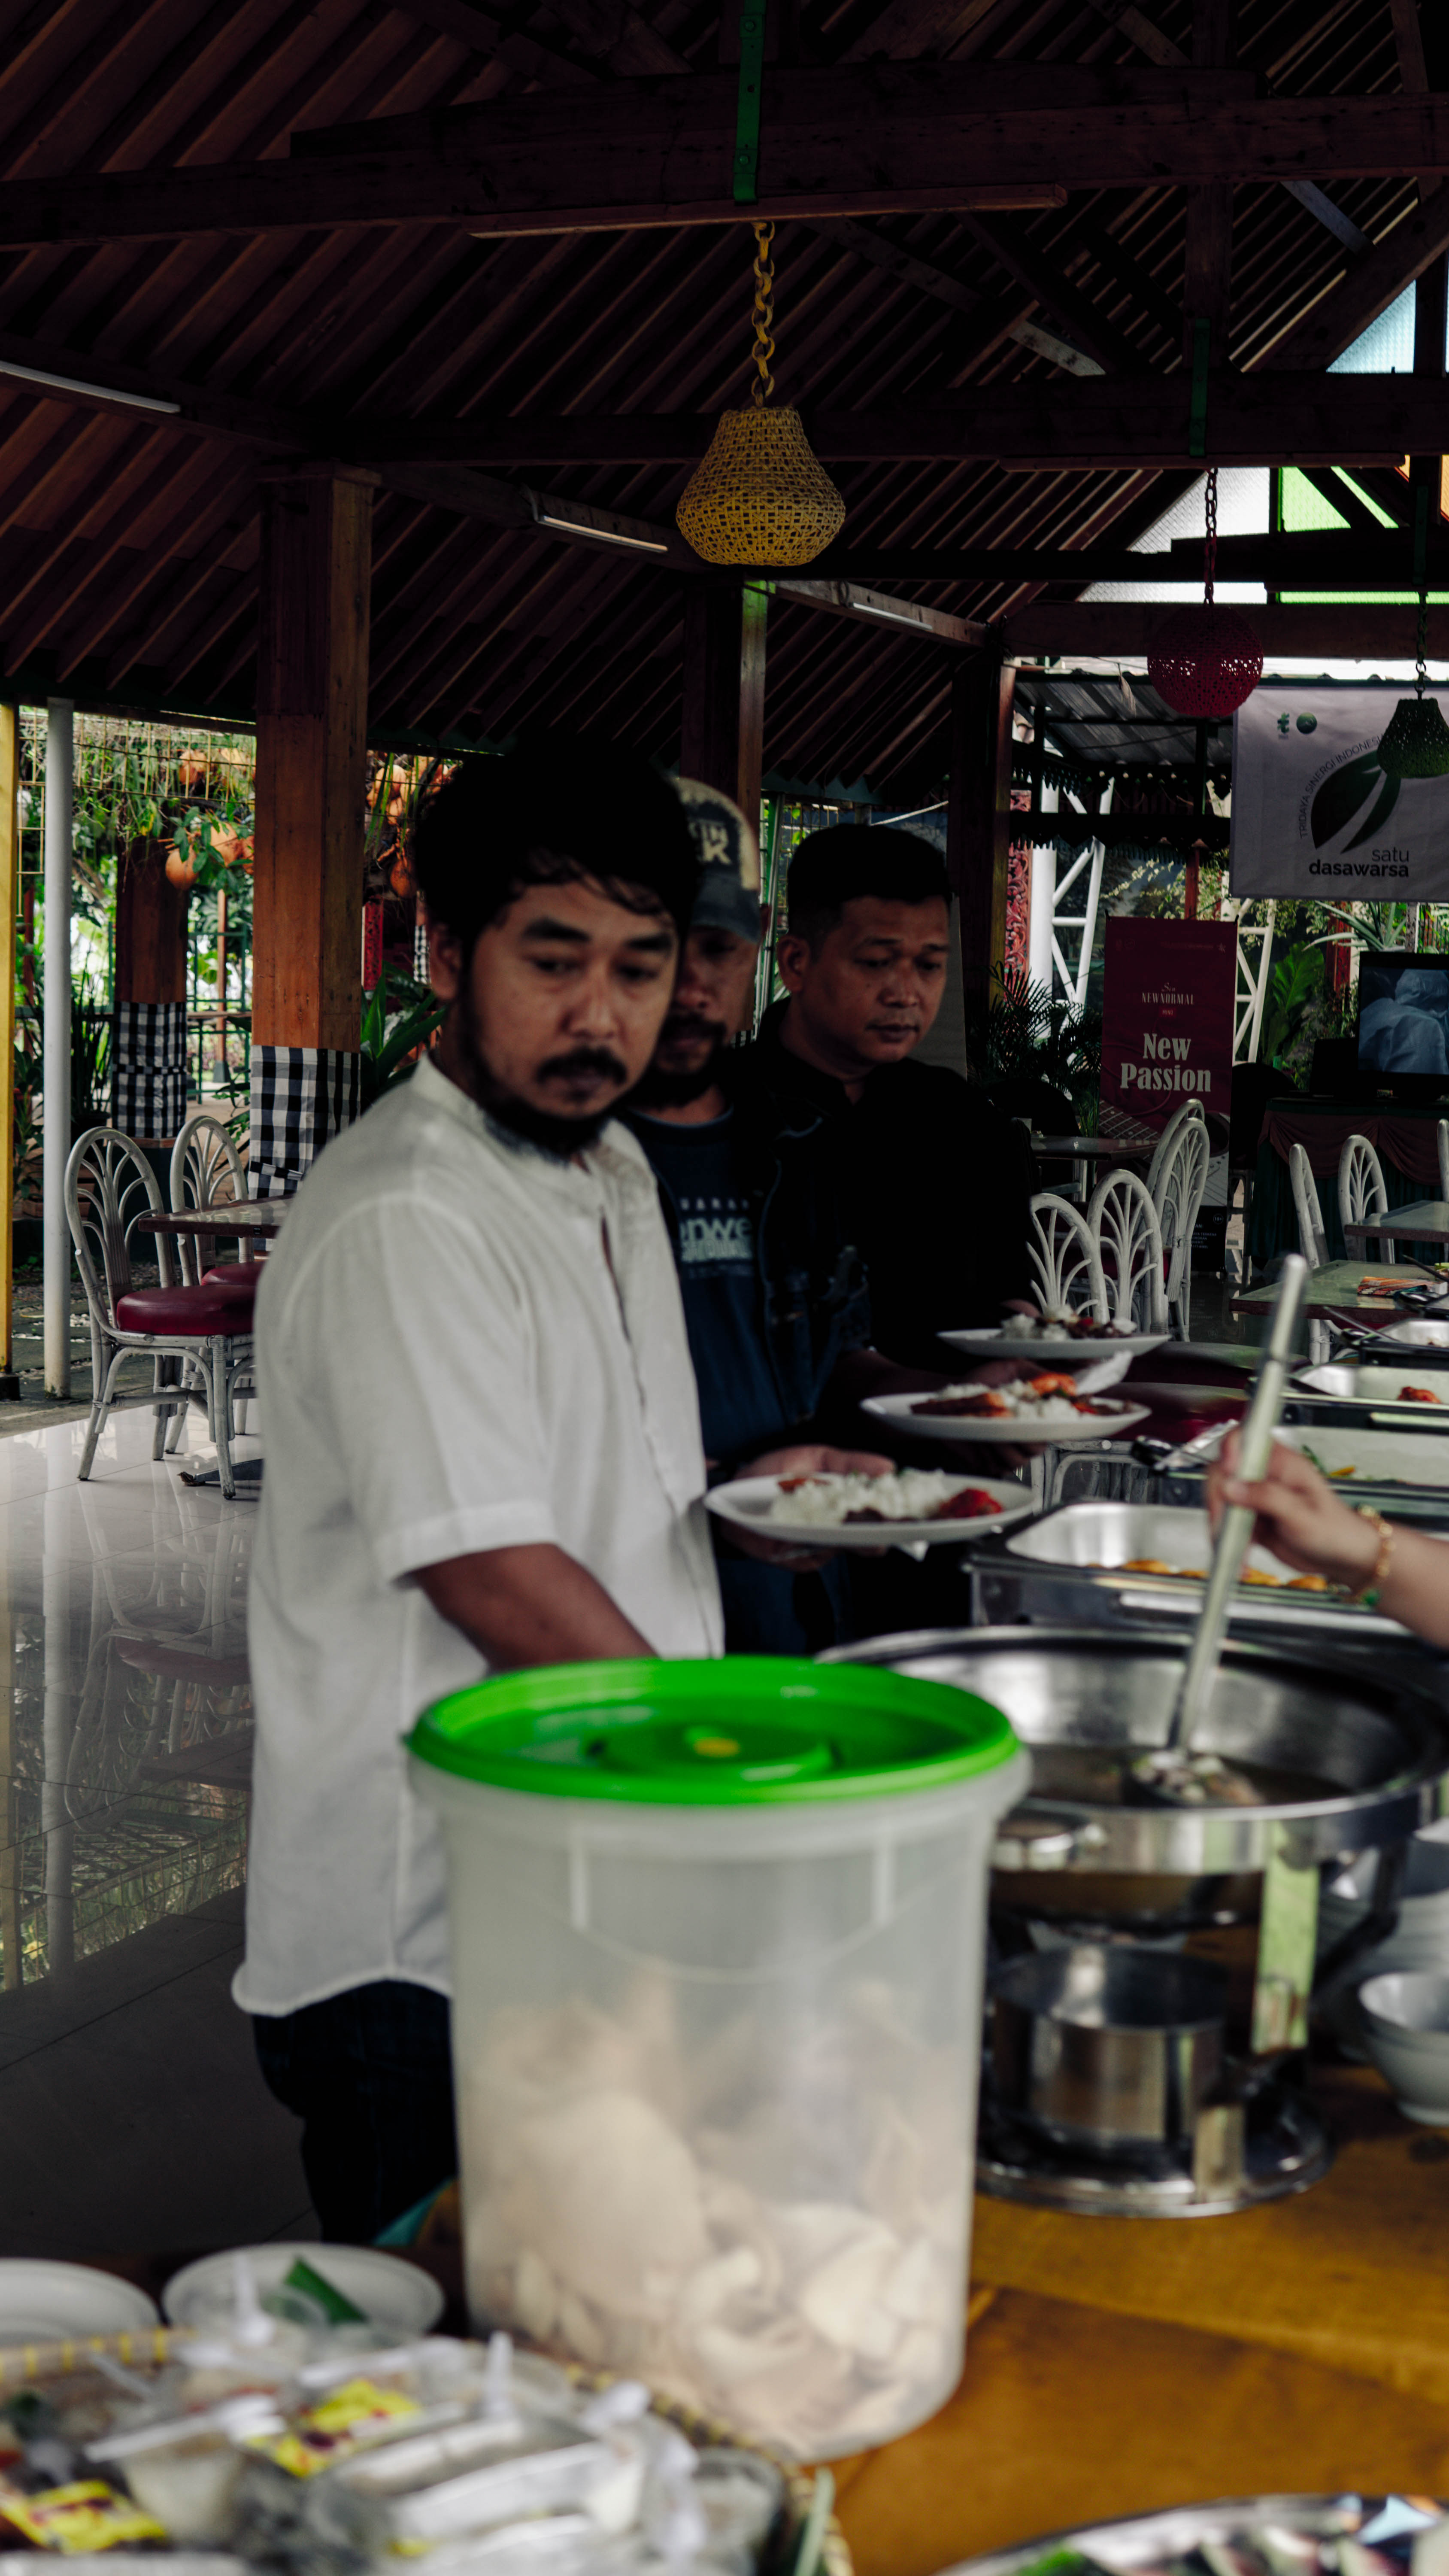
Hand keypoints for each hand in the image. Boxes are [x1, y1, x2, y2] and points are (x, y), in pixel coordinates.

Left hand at [725, 1443, 894, 1568]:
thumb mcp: (814, 1458)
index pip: (884, 1512)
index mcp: (847, 1502)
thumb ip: (850, 1463)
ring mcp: (822, 1546)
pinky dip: (817, 1545)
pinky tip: (811, 1534)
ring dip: (853, 1540)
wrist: (731, 1497)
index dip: (903, 1514)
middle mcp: (840, 1528)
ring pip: (846, 1548)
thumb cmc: (773, 1476)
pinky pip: (817, 1556)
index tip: (919, 1512)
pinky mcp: (801, 1560)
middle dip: (882, 1533)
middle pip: (871, 1538)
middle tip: (889, 1527)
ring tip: (857, 1528)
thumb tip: (888, 1466)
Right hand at [1208, 1428, 1378, 1589]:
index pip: (1246, 1439)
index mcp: (1283, 1463)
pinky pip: (1227, 1521)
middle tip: (1226, 1523)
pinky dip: (1228, 1538)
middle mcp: (1266, 1475)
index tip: (1228, 1474)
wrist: (1342, 1557)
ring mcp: (1256, 1496)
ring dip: (1221, 1523)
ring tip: (1233, 1545)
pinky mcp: (1251, 1516)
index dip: (1230, 1451)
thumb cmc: (1334, 1531)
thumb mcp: (1302, 1515)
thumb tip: (1231, 1486)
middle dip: (1220, 1499)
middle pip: (1224, 1472)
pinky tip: (1239, 1553)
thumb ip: (1267, 1497)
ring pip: (1221, 1498)